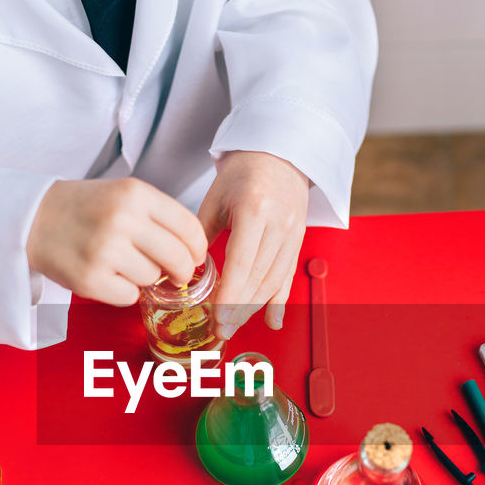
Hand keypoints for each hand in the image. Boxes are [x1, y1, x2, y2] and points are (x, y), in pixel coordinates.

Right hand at [27, 176, 207, 304]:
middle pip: (178, 258)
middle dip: (183, 271)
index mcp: (135, 194)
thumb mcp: (123, 195)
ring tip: (125, 265)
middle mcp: (121, 220)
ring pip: (153, 279)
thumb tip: (195, 252)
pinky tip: (109, 276)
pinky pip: (130, 296)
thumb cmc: (85, 209)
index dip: (198, 248)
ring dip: (146, 278)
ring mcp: (105, 251)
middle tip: (177, 274)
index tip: (196, 256)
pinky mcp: (90, 279)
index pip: (188, 227)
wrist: (33, 219)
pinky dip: (124, 291)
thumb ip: (159, 217)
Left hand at [197, 151, 308, 336]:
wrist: (281, 153)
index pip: (242, 262)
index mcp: (254, 209)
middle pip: (258, 277)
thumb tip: (186, 269)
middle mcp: (279, 224)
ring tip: (234, 326)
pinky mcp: (299, 240)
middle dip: (238, 308)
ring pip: (274, 281)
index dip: (230, 294)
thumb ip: (202, 234)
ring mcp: (293, 233)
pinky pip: (289, 276)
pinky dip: (279, 301)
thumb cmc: (243, 172)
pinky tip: (272, 321)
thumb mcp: (215, 198)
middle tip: (220, 331)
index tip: (217, 317)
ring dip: (254, 308)